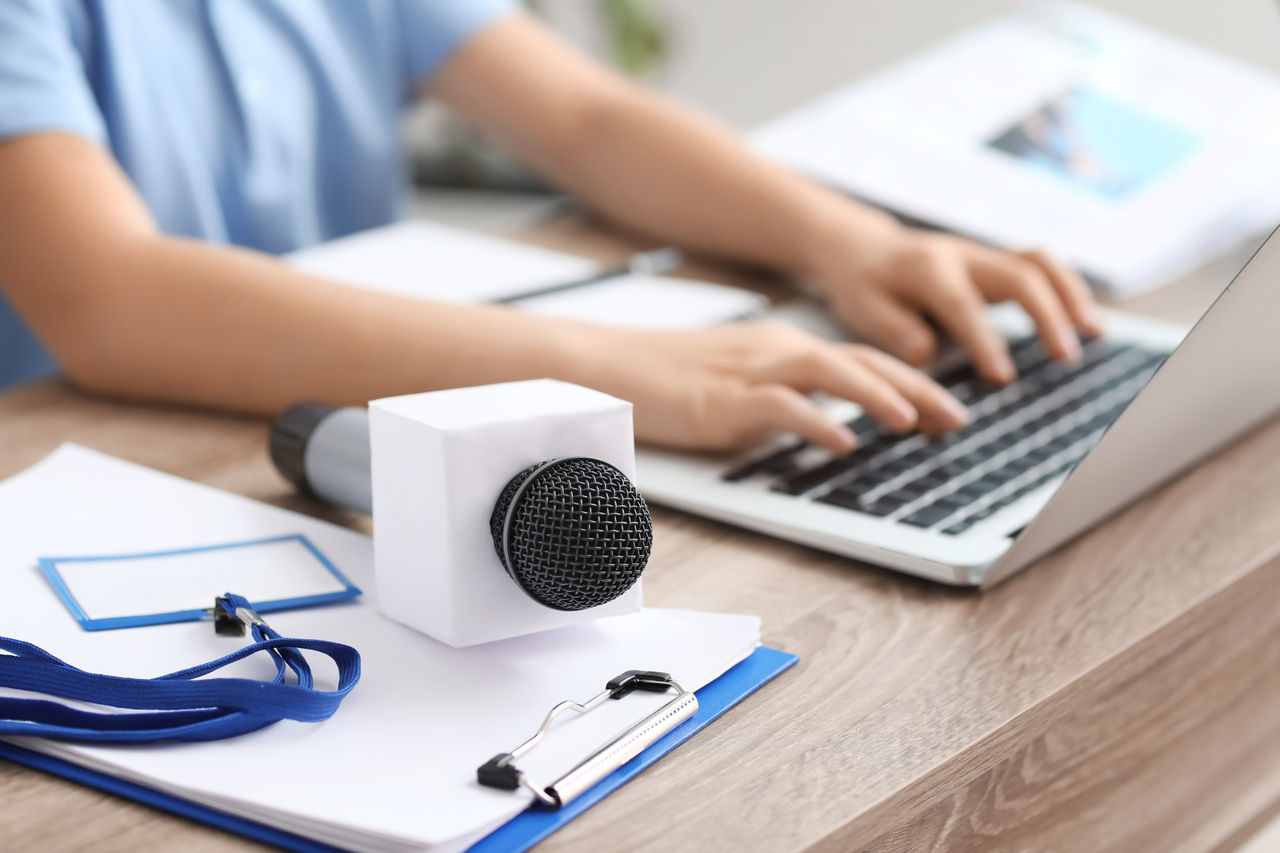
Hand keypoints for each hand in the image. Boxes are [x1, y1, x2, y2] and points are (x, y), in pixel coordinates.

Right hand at [565, 322, 969, 452]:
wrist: (606, 366)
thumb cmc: (665, 380)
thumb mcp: (736, 384)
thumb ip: (781, 399)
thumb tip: (822, 424)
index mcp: (781, 348)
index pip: (861, 359)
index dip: (910, 381)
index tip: (947, 408)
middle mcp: (775, 352)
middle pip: (861, 362)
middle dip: (916, 388)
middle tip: (957, 418)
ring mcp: (750, 373)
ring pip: (830, 372)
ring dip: (878, 396)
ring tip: (916, 423)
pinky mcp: (724, 400)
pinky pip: (781, 407)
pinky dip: (818, 423)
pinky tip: (843, 441)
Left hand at [810, 220, 1104, 382]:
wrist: (866, 249)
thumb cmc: (864, 286)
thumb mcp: (862, 309)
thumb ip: (893, 330)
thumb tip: (927, 352)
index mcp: (924, 268)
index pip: (962, 304)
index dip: (985, 340)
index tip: (1003, 378)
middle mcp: (960, 254)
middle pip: (1017, 274)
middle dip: (1046, 314)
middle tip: (1065, 358)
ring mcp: (983, 253)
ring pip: (1038, 261)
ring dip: (1071, 295)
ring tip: (1094, 334)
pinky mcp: (997, 259)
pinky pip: (1041, 264)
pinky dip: (1068, 288)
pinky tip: (1085, 322)